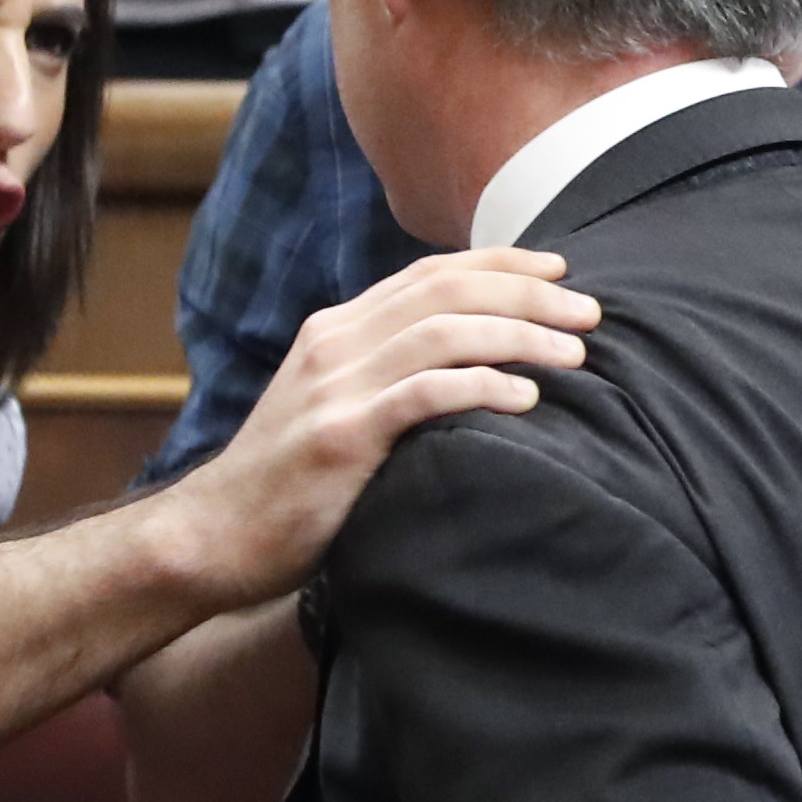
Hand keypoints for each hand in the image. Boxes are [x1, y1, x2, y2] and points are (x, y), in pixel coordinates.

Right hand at [162, 248, 598, 605]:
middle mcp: (334, 344)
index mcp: (335, 330)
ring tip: (577, 355)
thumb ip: (383, 377)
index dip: (501, 265)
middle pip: (448, 292)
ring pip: (444, 333)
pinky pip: (423, 395)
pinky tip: (526, 397)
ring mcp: (334, 388)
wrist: (211, 537)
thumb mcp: (331, 408)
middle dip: (529, 295)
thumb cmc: (287, 483)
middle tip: (591, 313)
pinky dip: (481, 387)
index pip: (431, 274)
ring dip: (520, 336)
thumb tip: (463, 364)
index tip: (561, 273)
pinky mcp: (340, 436)